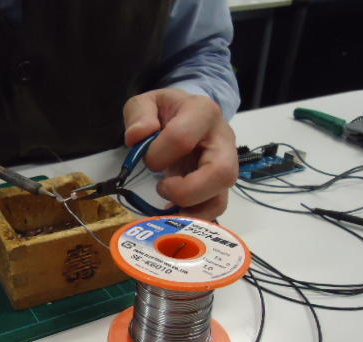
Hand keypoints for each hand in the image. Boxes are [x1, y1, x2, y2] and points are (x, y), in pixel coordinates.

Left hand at [123, 88, 237, 219]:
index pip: (182, 138)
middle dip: (185, 190)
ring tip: (167, 208)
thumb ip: (138, 114)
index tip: (147, 158)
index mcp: (203, 112)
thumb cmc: (167, 112)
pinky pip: (215, 209)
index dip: (157, 154)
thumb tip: (137, 136)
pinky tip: (173, 214)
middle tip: (162, 188)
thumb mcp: (147, 102)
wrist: (187, 116)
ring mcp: (226, 165)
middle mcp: (222, 140)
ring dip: (190, 210)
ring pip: (220, 198)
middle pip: (221, 173)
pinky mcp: (219, 185)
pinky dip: (193, 217)